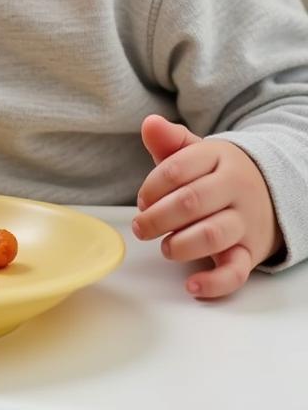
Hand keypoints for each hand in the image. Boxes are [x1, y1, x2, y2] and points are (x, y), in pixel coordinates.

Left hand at [132, 115, 281, 298]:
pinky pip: (236, 271)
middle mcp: (234, 188)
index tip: (142, 201)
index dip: (152, 187)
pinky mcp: (251, 252)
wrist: (270, 191)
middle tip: (140, 226)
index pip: (177, 169)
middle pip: (191, 201)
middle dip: (158, 217)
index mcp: (217, 158)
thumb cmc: (215, 174)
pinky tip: (192, 286)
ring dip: (180, 244)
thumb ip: (170, 141)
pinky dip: (214, 282)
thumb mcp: (195, 152)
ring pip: (212, 234)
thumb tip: (150, 123)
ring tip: (165, 247)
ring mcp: (245, 221)